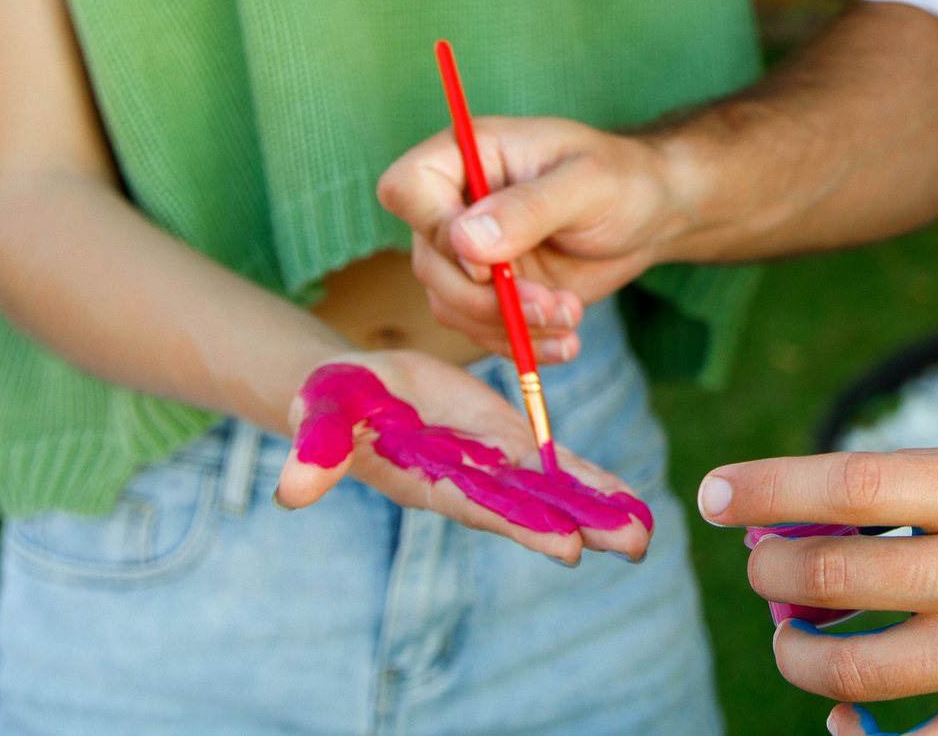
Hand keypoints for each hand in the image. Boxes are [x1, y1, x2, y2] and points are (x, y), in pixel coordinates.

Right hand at [271, 348, 650, 565]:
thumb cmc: (333, 400)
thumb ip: (317, 447)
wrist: (355, 390)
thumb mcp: (325, 410)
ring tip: (645, 534)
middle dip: (581, 524)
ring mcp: (492, 466)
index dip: (524, 523)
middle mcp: (469, 482)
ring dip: (598, 509)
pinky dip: (591, 480)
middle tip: (634, 544)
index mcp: (430, 478)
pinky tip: (630, 500)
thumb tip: (291, 488)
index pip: (483, 505)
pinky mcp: (509, 443)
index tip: (568, 547)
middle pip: (531, 506)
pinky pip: (556, 465)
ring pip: (552, 491)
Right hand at [376, 116, 687, 362]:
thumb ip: (528, 208)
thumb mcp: (586, 184)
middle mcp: (457, 203)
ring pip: (451, 305)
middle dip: (487, 298)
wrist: (651, 215)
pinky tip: (565, 341)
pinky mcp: (491, 292)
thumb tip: (464, 241)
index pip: (407, 188)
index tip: (487, 259)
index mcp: (468, 154)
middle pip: (429, 262)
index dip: (435, 230)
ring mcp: (470, 253)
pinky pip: (481, 330)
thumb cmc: (622, 180)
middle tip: (549, 306)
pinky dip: (521, 344)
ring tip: (570, 316)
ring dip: (510, 324)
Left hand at [698, 446, 937, 735]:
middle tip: (761, 567)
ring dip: (796, 652)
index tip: (715, 494)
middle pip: (830, 577)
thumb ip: (930, 484)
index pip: (849, 486)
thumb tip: (816, 508)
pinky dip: (855, 735)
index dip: (767, 489)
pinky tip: (843, 717)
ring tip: (795, 636)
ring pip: (846, 667)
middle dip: (770, 572)